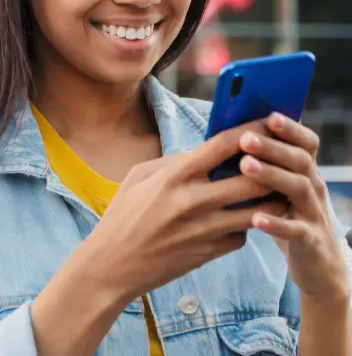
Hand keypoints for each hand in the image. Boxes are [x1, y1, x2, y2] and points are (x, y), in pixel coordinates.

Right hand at [82, 121, 288, 301]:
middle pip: (254, 179)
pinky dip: (246, 226)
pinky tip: (240, 220)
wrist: (111, 265)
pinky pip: (243, 235)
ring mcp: (204, 229)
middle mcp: (193, 201)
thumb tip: (205, 152)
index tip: (267, 124)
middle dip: (272, 168)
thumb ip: (174, 162)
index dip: (252, 131)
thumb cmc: (122, 216)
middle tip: (279, 162)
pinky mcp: (210, 252)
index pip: (223, 146)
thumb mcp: (138, 177)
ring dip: (270, 199)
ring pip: (259, 211)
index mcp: (173, 176)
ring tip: (273, 190)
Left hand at [237, 113, 350, 303]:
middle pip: (299, 160)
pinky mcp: (309, 240)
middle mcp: (313, 187)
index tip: (269, 115)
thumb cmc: (287, 217)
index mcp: (304, 172)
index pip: (306, 144)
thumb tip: (227, 137)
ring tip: (245, 167)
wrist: (318, 265)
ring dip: (272, 175)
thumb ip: (263, 166)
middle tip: (246, 138)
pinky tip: (256, 218)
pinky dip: (277, 223)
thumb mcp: (279, 189)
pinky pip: (296, 230)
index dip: (291, 129)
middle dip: (273, 147)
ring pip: (299, 188)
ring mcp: (313, 213)